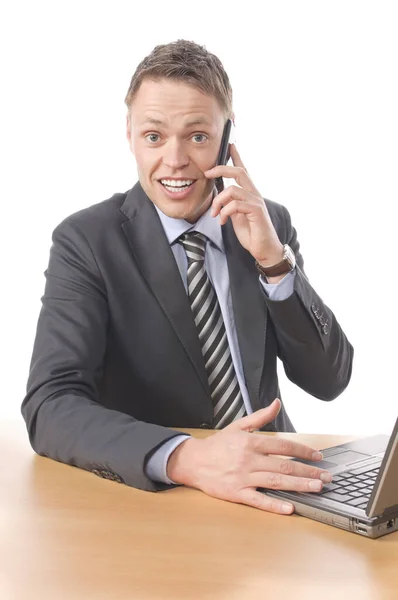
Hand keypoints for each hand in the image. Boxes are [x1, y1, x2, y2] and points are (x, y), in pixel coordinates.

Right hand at [167, 399, 332, 514]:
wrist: (193, 461)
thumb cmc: (218, 445)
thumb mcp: (238, 426)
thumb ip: (260, 417)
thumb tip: (277, 403)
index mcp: (251, 442)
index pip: (283, 446)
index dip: (303, 451)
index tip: (318, 456)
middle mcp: (249, 459)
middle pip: (284, 465)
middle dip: (307, 471)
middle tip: (326, 477)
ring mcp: (243, 477)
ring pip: (275, 481)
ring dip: (298, 485)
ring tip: (316, 488)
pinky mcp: (237, 492)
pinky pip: (258, 500)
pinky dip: (273, 505)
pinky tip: (289, 508)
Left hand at [204, 144, 283, 265]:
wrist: (264, 249)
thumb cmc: (252, 234)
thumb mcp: (236, 217)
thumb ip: (230, 205)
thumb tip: (222, 198)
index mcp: (249, 194)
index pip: (243, 171)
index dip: (236, 157)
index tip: (230, 145)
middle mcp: (254, 194)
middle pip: (239, 172)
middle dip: (221, 169)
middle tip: (207, 173)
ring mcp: (256, 202)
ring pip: (233, 190)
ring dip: (218, 201)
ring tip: (215, 214)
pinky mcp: (256, 211)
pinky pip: (235, 205)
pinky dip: (224, 212)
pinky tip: (222, 220)